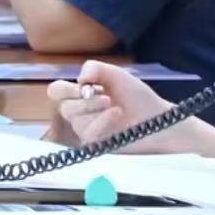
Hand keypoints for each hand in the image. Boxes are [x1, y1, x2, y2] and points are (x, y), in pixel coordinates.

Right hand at [47, 61, 179, 153]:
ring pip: (76, 121)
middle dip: (84, 100)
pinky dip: (102, 122)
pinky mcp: (96, 145)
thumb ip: (97, 69)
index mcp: (82, 95)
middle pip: (64, 107)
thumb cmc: (137, 97)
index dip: (64, 89)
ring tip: (116, 107)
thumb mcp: (117, 75)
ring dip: (95, 110)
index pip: (56, 92)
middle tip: (106, 97)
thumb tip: (80, 78)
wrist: (158, 118)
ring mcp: (87, 131)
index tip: (84, 86)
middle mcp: (80, 114)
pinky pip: (88, 135)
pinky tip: (116, 115)